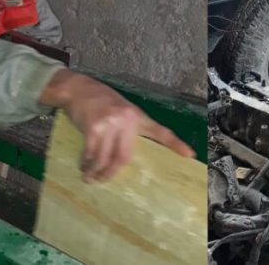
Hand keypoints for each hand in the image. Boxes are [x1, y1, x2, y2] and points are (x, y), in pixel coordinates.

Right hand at [41, 70, 194, 182]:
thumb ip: (128, 128)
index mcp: (137, 117)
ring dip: (96, 171)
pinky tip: (83, 167)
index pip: (161, 131)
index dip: (176, 144)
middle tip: (103, 180)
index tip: (190, 155)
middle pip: (125, 156)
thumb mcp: (122, 110)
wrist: (78, 88)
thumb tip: (125, 156)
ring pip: (106, 158)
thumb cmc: (100, 101)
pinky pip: (91, 153)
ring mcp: (110, 123)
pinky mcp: (93, 127)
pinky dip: (86, 163)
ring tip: (89, 177)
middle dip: (112, 173)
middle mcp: (127, 120)